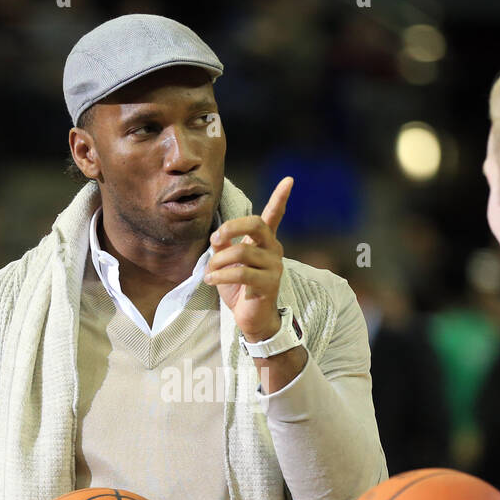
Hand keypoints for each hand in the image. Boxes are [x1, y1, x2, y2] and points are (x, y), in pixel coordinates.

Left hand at [205, 176, 293, 341]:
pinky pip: (241, 272)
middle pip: (256, 224)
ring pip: (242, 251)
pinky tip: (212, 280)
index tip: (288, 180)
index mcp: (265, 242)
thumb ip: (223, 245)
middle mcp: (273, 250)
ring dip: (218, 261)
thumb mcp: (226, 263)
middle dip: (231, 226)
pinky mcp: (268, 283)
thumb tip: (217, 236)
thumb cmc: (239, 289)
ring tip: (210, 272)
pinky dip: (221, 275)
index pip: (275, 215)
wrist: (251, 319)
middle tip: (215, 238)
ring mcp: (273, 266)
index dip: (281, 197)